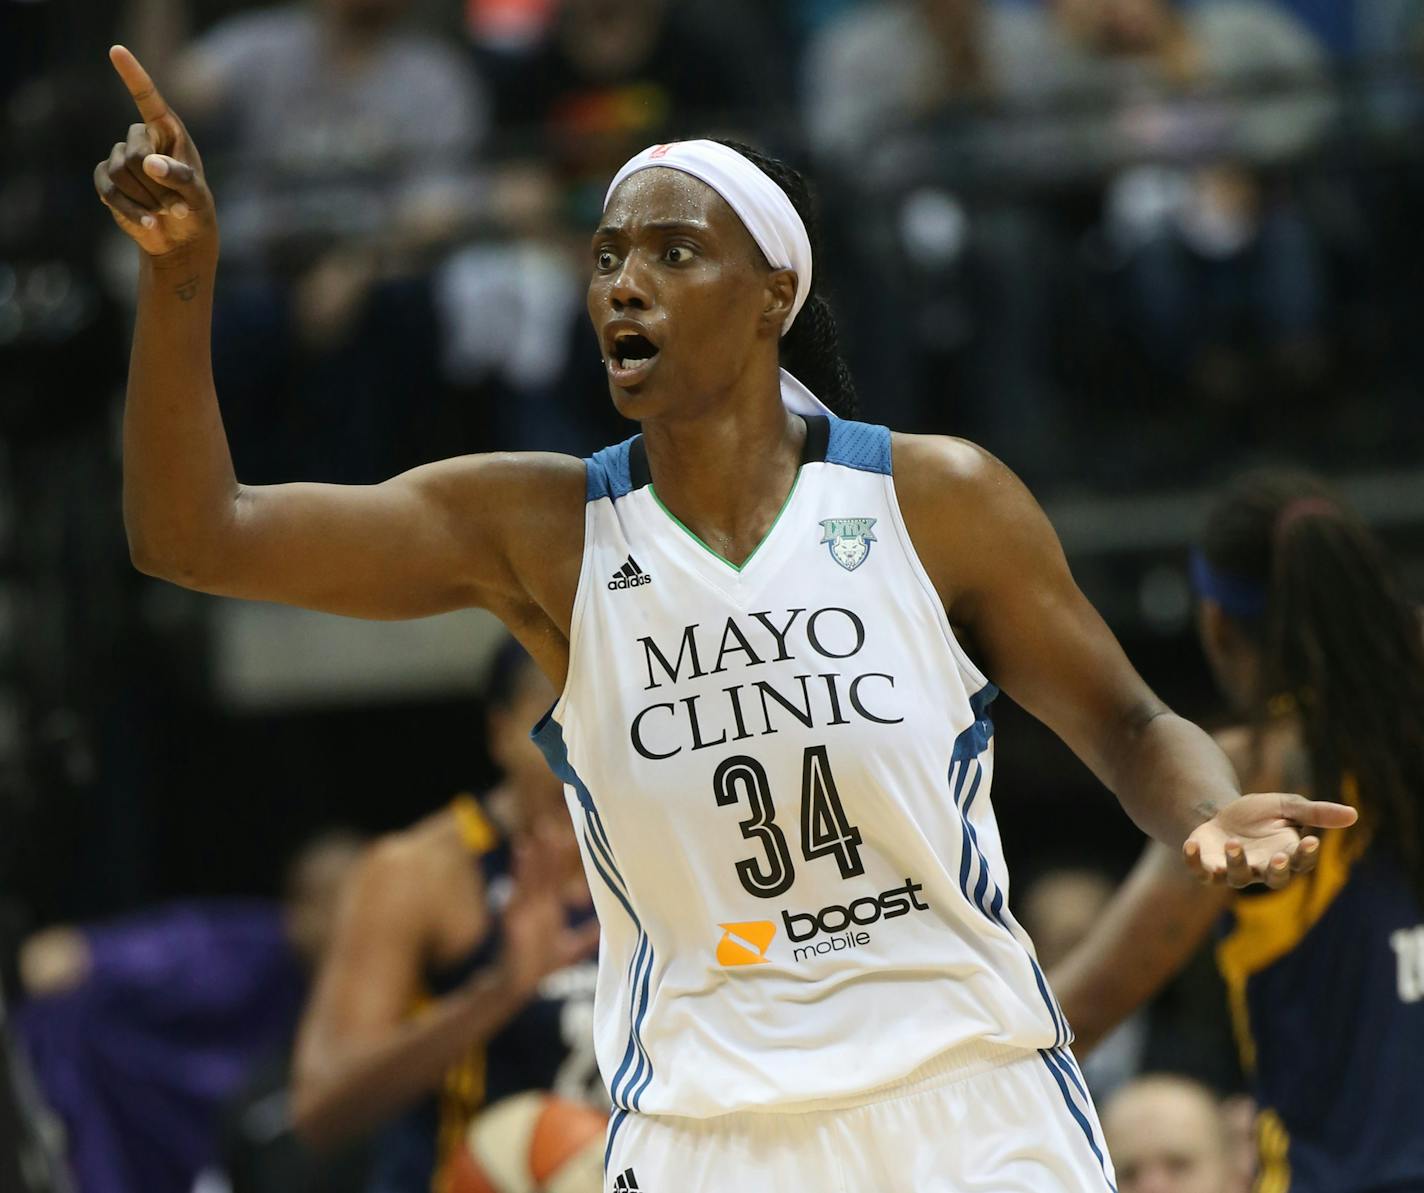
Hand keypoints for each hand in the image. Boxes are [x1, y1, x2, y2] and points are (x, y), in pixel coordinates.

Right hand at [94, 46, 214, 258]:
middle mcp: (141, 138)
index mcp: (167, 131)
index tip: (116, 50)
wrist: (180, 237)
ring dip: (146, 199)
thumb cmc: (194, 208)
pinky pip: (107, 190)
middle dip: (154, 186)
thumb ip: (179, 177)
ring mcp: (120, 157)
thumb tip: (148, 163)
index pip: (148, 98)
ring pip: (119, 173)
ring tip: (164, 211)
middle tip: (175, 204)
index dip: (133, 75)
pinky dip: (130, 209)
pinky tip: (149, 221)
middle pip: (133, 155)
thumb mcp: (197, 195)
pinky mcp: (106, 179)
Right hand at [496, 817, 598, 1000]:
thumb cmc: (541, 966)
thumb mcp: (572, 948)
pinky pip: (517, 891)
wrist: (520, 987)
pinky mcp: (514, 918)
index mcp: (548, 908)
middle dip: (547, 850)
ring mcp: (523, 909)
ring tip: (539, 835)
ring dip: (535, 856)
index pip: (555, 878)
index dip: (560, 859)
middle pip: (543, 872)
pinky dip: (519, 872)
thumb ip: (589, 936)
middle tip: (553, 825)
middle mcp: (536, 905)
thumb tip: (611, 927)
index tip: (568, 836)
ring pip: (531, 878)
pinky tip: (522, 853)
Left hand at [1184, 792, 1357, 888]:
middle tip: (1278, 859)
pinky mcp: (1207, 867)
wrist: (1219, 815)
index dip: (1305, 854)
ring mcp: (1232, 871)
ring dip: (1236, 863)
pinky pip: (1201, 872)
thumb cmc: (1258, 814)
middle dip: (1276, 870)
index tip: (1310, 840)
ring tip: (1232, 844)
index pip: (1300, 862)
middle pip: (1274, 879)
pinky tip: (1190, 845)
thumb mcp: (1285, 806)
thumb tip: (1353, 815)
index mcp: (1284, 855)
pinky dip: (1194, 861)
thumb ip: (1315, 813)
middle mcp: (1260, 869)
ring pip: (1237, 877)